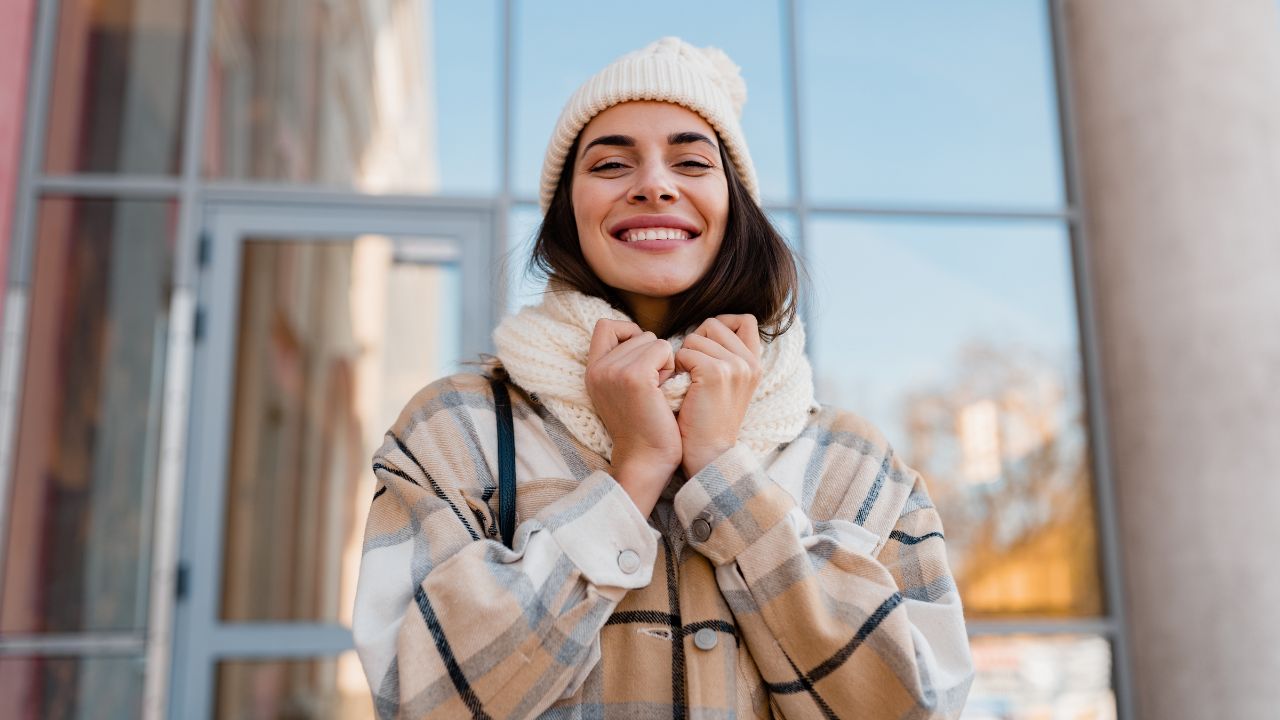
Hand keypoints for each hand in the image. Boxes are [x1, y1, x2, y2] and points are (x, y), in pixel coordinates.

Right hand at [585, 319, 681, 515]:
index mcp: (592, 371)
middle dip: (652, 355)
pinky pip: (663, 349)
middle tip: (652, 387)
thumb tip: (642, 336)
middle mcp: (598, 368)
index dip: (629, 332)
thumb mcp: (620, 391)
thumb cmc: (644, 427)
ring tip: (657, 391)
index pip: (605, 326)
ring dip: (663, 362)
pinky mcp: (635, 376)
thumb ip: (622, 363)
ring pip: (652, 339)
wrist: (646, 460)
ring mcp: (614, 371)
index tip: (642, 358)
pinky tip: (664, 390)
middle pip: (637, 333)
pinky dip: (670, 366)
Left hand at [675, 315, 762, 476]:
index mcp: (755, 363)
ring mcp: (735, 366)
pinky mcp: (716, 373)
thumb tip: (703, 329)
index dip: (721, 324)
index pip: (745, 319)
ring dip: (683, 357)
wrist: (707, 455)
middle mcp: (749, 362)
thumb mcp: (726, 385)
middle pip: (714, 323)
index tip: (706, 345)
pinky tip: (681, 389)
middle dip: (696, 341)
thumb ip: (724, 356)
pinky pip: (684, 352)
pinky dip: (676, 368)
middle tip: (692, 371)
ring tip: (687, 383)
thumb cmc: (706, 421)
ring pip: (695, 337)